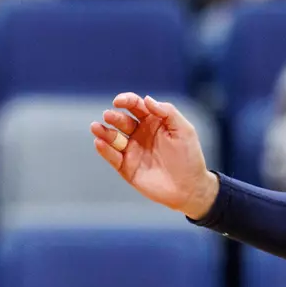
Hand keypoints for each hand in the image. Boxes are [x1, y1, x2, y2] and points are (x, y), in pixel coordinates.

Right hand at [92, 92, 217, 217]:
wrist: (189, 187)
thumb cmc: (189, 157)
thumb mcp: (184, 130)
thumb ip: (167, 112)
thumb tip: (147, 99)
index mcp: (154, 122)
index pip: (136, 106)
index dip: (127, 100)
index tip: (119, 101)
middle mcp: (140, 134)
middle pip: (122, 121)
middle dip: (114, 117)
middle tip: (108, 115)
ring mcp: (132, 150)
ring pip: (113, 138)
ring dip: (103, 132)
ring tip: (96, 128)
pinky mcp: (126, 167)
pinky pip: (113, 156)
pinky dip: (105, 149)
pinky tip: (100, 143)